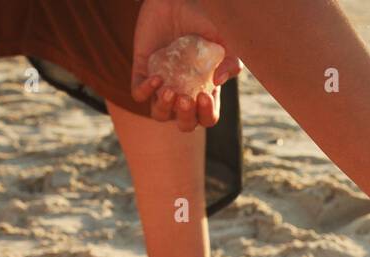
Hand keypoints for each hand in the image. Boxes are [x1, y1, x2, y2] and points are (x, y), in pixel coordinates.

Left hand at [131, 0, 240, 131]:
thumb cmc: (204, 18)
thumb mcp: (224, 38)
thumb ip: (231, 59)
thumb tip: (219, 81)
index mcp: (205, 88)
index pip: (207, 118)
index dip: (206, 114)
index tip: (205, 95)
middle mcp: (183, 90)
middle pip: (185, 124)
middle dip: (185, 117)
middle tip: (185, 98)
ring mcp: (162, 83)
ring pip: (159, 115)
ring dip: (164, 109)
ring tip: (169, 90)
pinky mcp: (142, 70)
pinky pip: (138, 94)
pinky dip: (145, 90)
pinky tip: (156, 77)